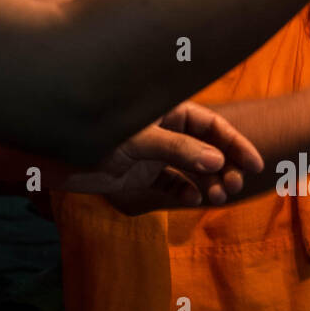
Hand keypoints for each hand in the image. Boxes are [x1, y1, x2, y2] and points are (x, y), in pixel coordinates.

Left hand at [60, 101, 262, 210]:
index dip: (236, 143)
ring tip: (217, 198)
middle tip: (233, 188)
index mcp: (167, 110)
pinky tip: (193, 200)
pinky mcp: (142, 174)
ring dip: (208, 182)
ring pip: (193, 167)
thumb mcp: (138, 140)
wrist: (54, 154)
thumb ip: (178, 150)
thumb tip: (216, 162)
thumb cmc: (95, 133)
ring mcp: (154, 152)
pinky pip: (173, 183)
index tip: (255, 164)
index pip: (212, 125)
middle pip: (207, 147)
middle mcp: (165, 129)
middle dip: (225, 167)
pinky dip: (185, 191)